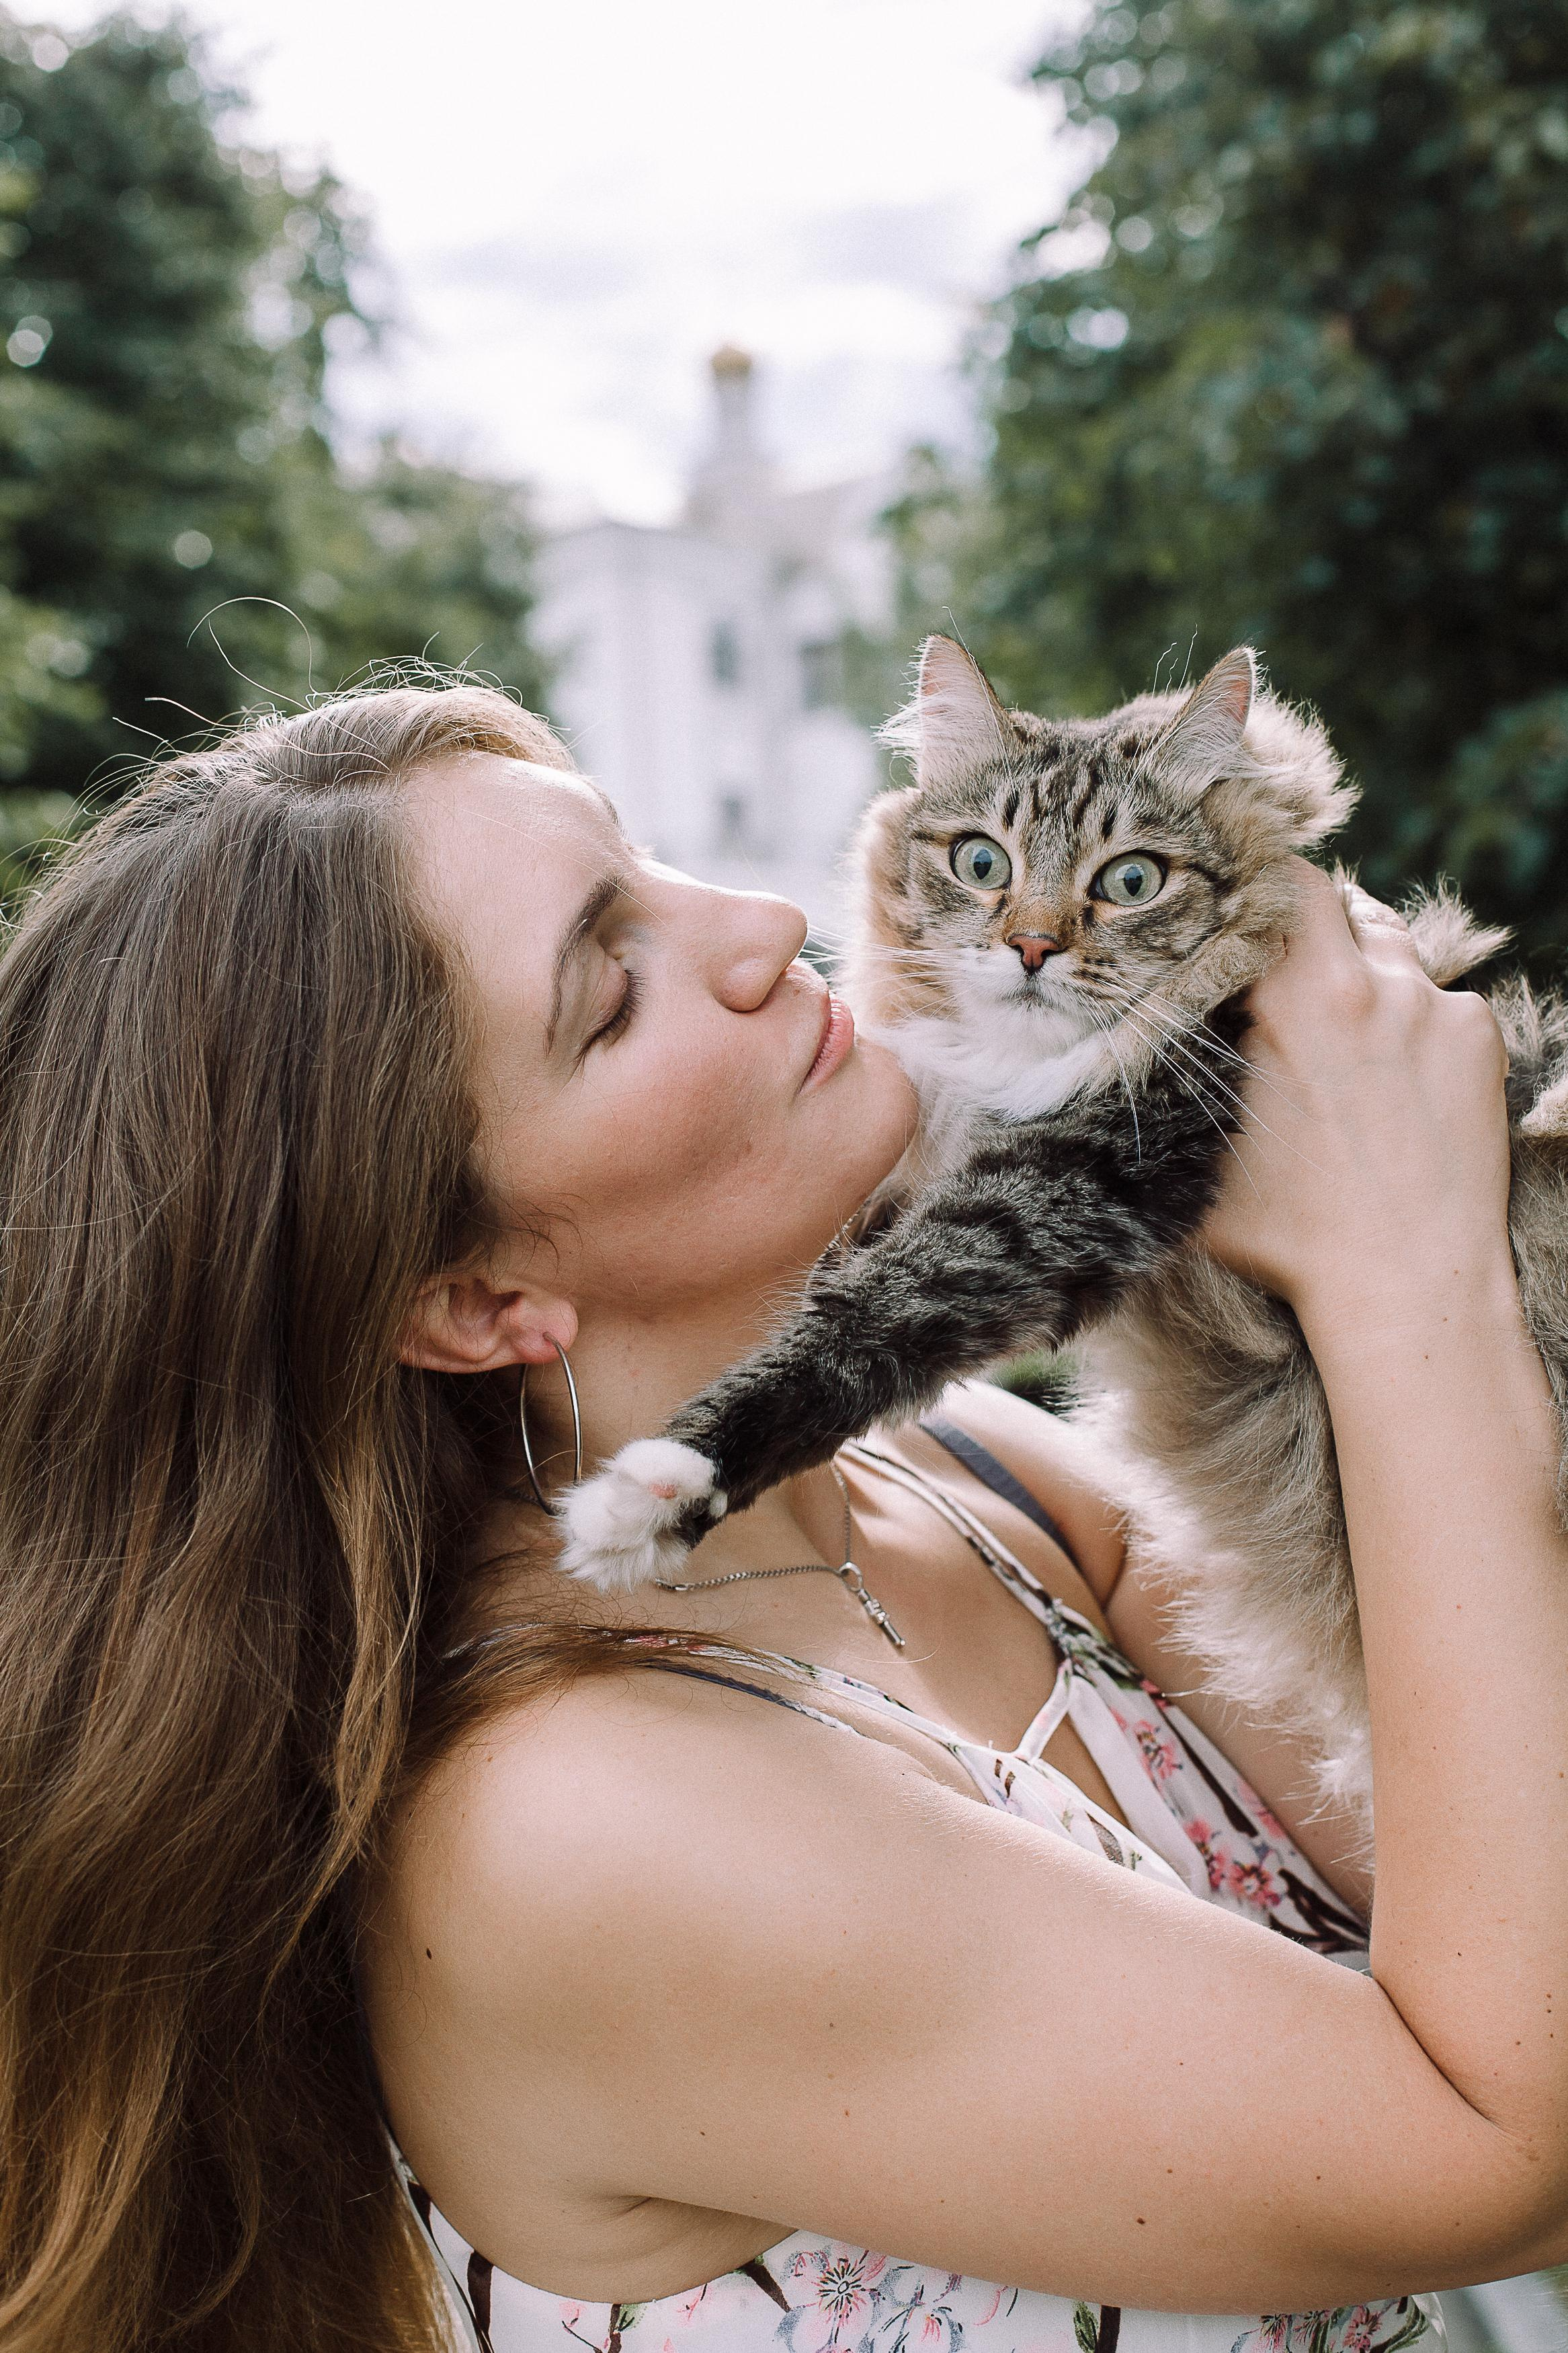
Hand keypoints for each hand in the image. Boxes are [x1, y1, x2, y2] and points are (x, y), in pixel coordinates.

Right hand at [1201, 863, 1511, 1320]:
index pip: (1272, 882)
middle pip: (1331, 896)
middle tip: (1281, 957)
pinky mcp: (1477, 1036)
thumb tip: (1133, 1053)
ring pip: (1387, 946)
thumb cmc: (1287, 1234)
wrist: (1405, 1283)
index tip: (1230, 895)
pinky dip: (1410, 1023)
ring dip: (1358, 970)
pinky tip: (1392, 1083)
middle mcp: (1367, 984)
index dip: (1247, 880)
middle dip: (1302, 916)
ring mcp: (1431, 1005)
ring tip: (1340, 1031)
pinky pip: (1436, 1000)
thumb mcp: (1201, 1152)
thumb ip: (1175, 1084)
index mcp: (1291, 998)